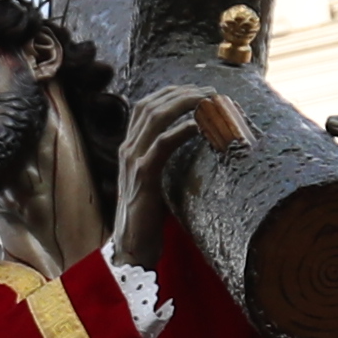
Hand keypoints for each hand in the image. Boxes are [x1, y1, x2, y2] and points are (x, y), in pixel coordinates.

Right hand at [107, 86, 197, 266]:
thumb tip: (188, 146)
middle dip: (182, 93)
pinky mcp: (143, 176)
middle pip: (151, 105)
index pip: (145, 106)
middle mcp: (127, 149)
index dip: (170, 92)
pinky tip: (199, 126)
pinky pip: (162, 143)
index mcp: (129, 148)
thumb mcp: (154, 182)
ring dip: (184, 103)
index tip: (196, 90)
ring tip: (208, 100)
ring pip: (155, 117)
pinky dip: (181, 130)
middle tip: (210, 91)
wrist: (132, 247)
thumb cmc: (148, 218)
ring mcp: (132, 161)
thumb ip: (162, 161)